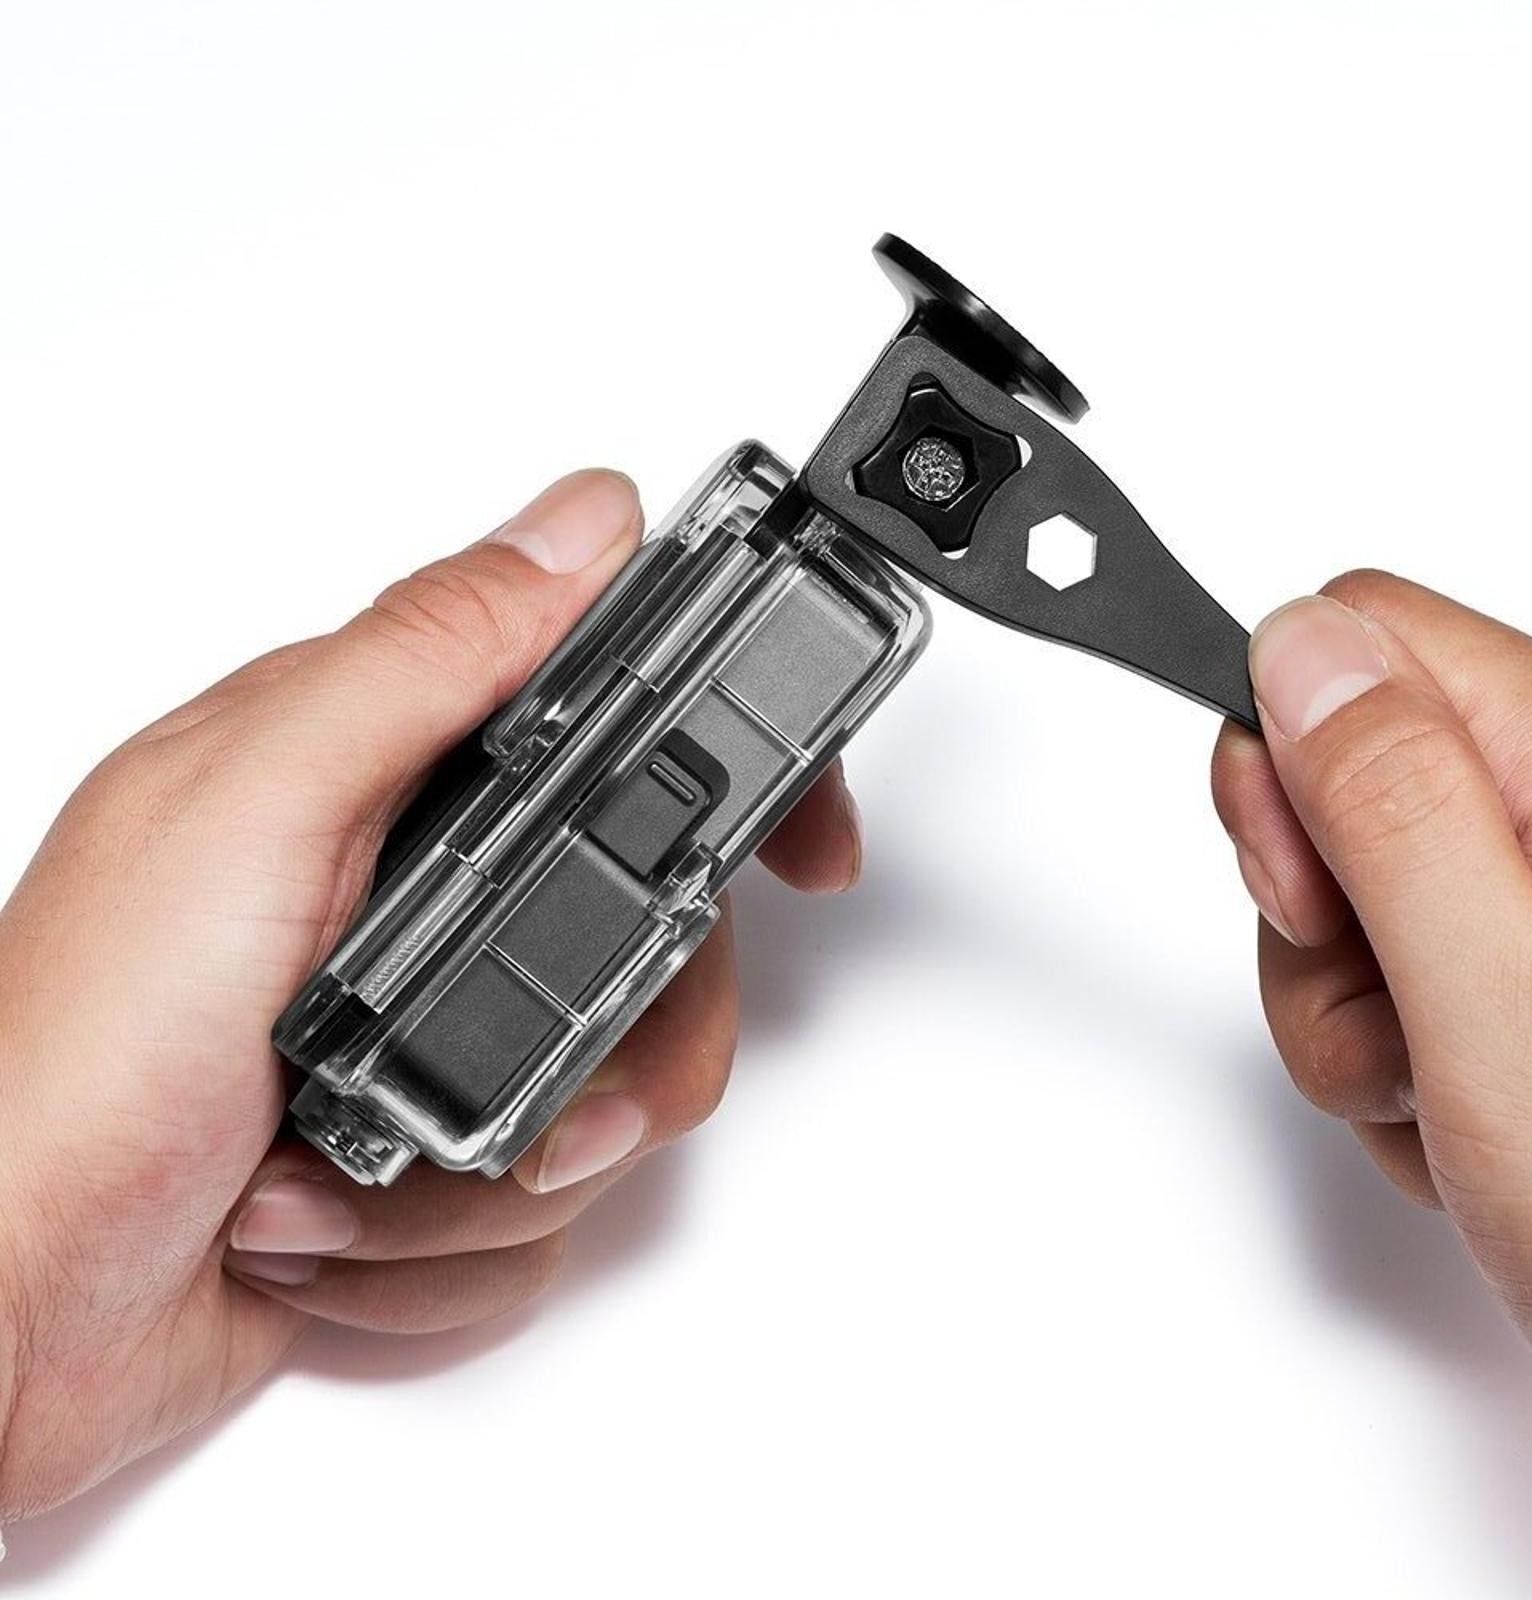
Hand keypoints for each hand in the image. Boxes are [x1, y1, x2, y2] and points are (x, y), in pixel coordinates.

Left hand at [0, 470, 863, 1520]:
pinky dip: (444, 1256)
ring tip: (355, 1176)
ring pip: (604, 1097)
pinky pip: (536, 1217)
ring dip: (488, 1179)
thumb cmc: (62, 1067)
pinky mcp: (423, 1163)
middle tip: (543, 1107)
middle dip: (616, 1052)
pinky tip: (333, 1230)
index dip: (733, 771)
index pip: (615, 726)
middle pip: (653, 943)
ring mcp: (425, 1037)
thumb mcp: (249, 815)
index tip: (807, 846)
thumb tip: (575, 525)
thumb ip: (423, 662)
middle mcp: (415, 897)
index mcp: (379, 777)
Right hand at [1213, 570, 1531, 1416]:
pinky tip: (1471, 1125)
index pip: (1362, 640)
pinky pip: (1401, 969)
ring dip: (1355, 1013)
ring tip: (1445, 1103)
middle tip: (1398, 1022)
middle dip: (1316, 919)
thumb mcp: (1498, 1006)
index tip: (1305, 891)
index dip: (1282, 753)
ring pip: (1356, 890)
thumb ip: (1390, 806)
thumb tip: (1297, 648)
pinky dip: (1397, 1056)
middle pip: (1344, 777)